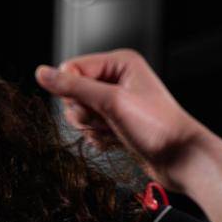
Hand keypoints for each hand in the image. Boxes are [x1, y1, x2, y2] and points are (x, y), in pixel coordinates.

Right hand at [35, 49, 212, 185]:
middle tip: (107, 119)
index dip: (73, 90)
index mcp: (119, 63)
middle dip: (84, 112)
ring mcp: (116, 102)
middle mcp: (117, 79)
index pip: (71, 69)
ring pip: (78, 113)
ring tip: (114, 131)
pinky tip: (116, 140)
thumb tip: (41, 73)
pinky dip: (97, 137)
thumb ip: (73, 88)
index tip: (92, 105)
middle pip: (72, 93)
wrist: (180, 158)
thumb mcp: (112, 102)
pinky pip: (88, 128)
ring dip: (90, 127)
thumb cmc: (157, 127)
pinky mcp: (115, 122)